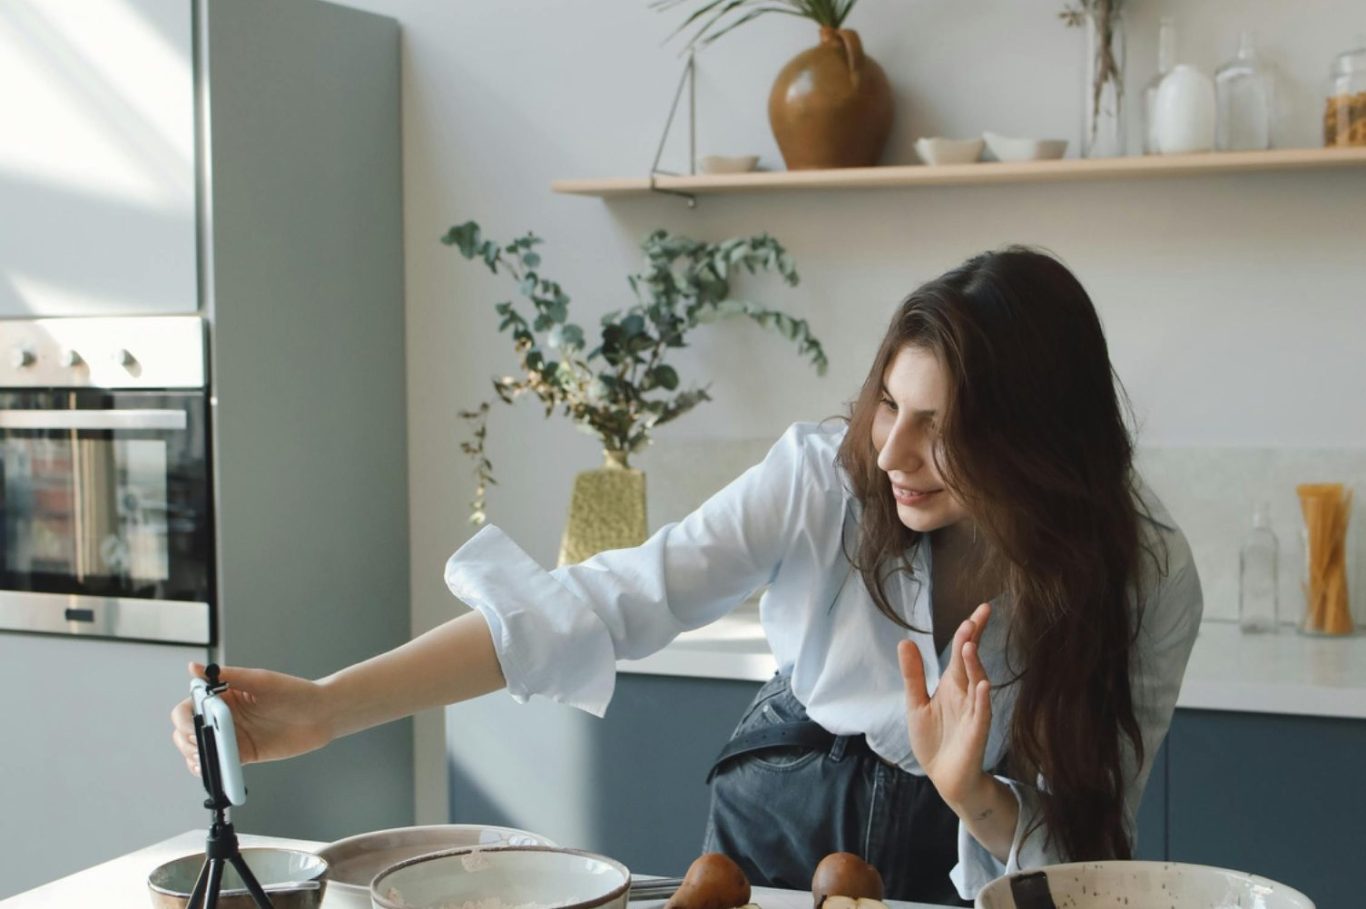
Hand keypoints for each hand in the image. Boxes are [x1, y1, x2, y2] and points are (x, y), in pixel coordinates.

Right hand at [170, 662, 335, 777]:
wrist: (322, 714)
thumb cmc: (295, 692)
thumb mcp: (260, 681)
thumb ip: (227, 676)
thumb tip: (193, 667)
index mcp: (223, 696)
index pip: (189, 707)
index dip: (185, 719)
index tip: (195, 727)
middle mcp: (224, 717)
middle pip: (187, 732)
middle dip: (188, 740)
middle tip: (203, 745)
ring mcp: (233, 737)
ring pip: (198, 750)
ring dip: (195, 756)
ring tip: (206, 758)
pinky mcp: (244, 755)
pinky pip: (219, 764)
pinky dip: (210, 769)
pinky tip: (213, 769)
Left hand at [899, 603, 993, 808]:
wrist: (944, 777)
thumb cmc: (934, 740)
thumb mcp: (916, 703)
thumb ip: (913, 675)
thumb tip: (905, 642)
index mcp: (952, 684)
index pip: (961, 652)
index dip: (970, 631)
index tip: (980, 610)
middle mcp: (966, 693)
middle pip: (970, 661)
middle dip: (974, 639)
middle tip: (978, 615)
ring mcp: (973, 711)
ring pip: (976, 683)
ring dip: (974, 664)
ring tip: (968, 645)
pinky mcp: (976, 732)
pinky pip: (981, 713)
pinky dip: (982, 699)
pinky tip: (982, 685)